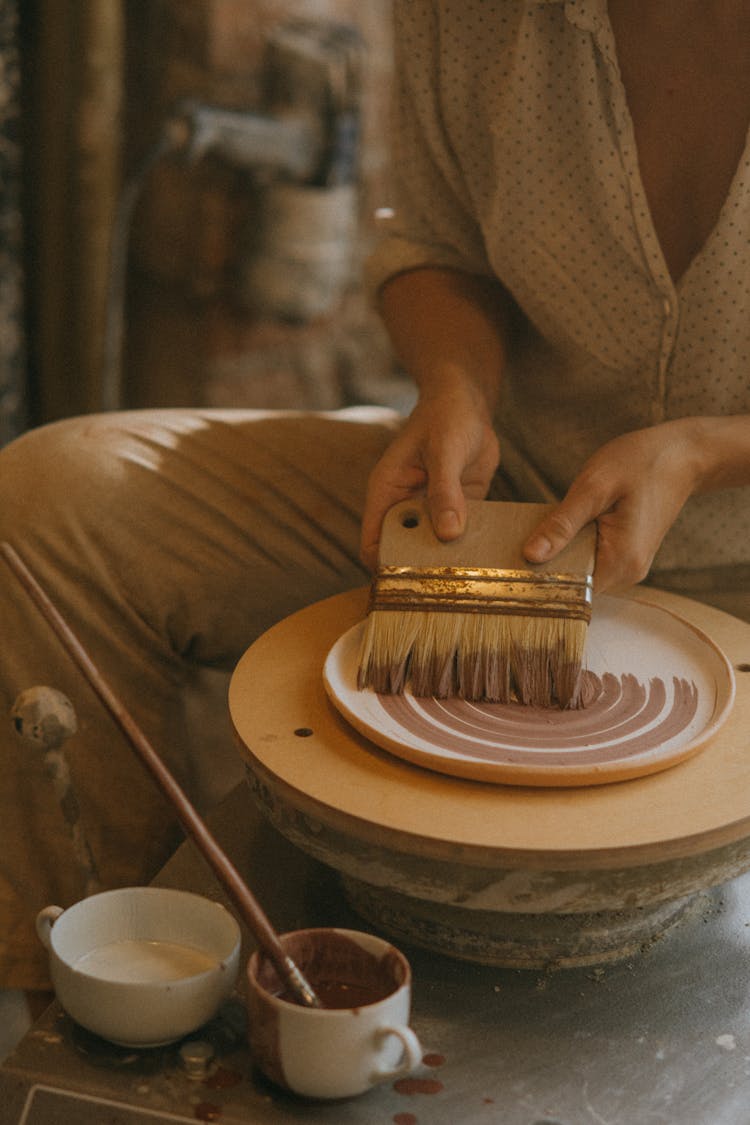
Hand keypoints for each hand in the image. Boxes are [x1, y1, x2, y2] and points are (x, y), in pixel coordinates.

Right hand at [359, 389, 499, 570]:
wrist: (468, 402)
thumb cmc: (445, 416)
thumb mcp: (444, 450)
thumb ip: (445, 491)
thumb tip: (448, 533)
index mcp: (387, 492)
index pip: (372, 542)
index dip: (383, 564)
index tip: (406, 580)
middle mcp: (405, 506)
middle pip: (402, 551)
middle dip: (418, 568)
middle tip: (444, 584)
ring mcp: (431, 511)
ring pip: (432, 548)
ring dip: (447, 560)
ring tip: (467, 577)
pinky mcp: (458, 511)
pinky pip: (460, 537)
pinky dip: (470, 547)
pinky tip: (487, 558)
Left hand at [522, 420, 710, 591]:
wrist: (682, 455)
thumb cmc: (640, 462)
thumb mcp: (594, 487)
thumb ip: (562, 524)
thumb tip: (530, 555)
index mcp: (621, 561)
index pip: (570, 589)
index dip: (540, 579)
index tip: (511, 565)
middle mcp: (628, 572)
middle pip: (574, 583)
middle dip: (546, 566)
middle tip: (514, 546)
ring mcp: (629, 566)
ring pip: (581, 572)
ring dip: (559, 556)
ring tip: (536, 533)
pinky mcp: (626, 555)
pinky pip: (591, 559)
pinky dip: (573, 547)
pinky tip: (560, 529)